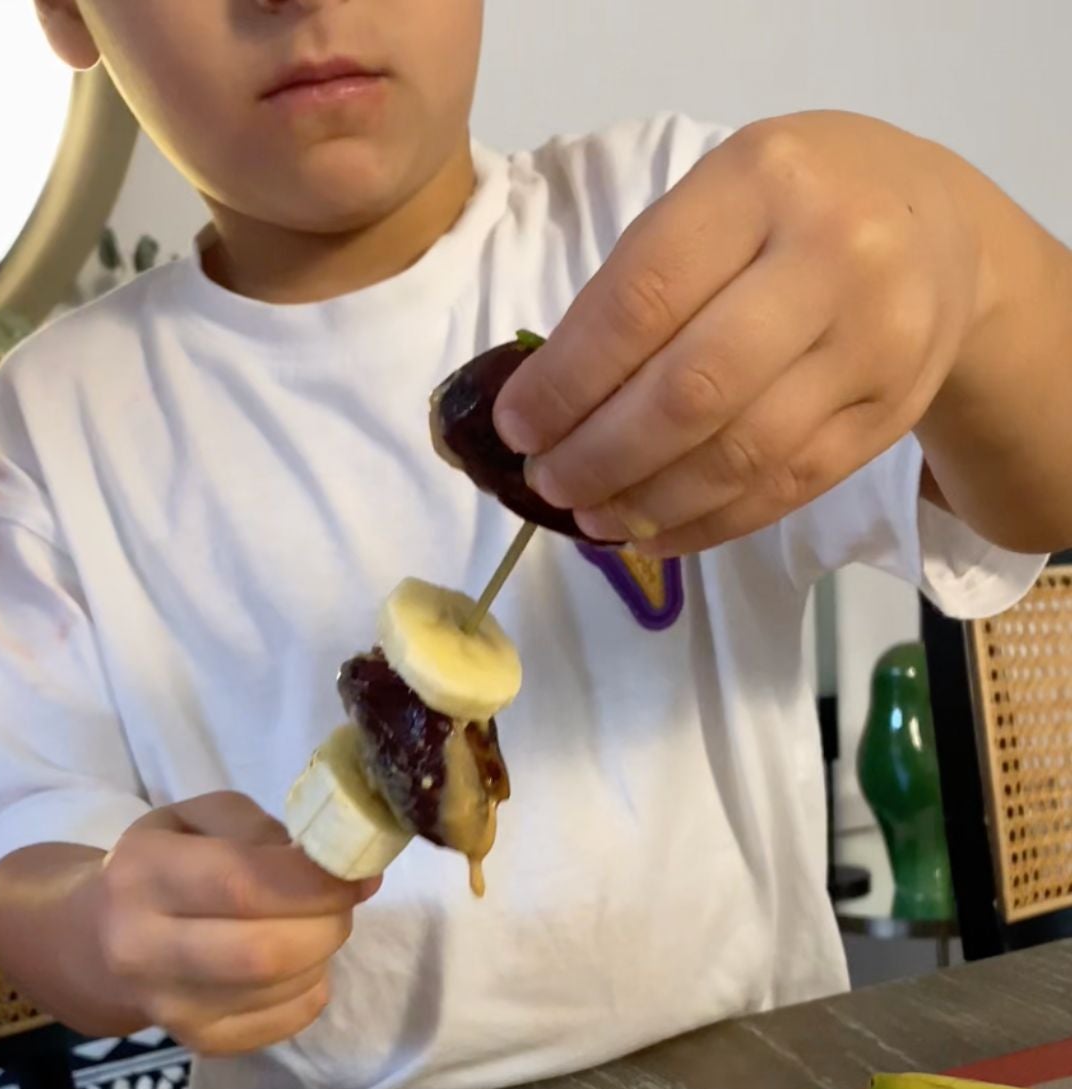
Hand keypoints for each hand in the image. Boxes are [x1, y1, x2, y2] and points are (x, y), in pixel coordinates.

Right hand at [97, 793, 376, 1054]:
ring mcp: (172, 1008)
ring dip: (322, 950)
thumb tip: (333, 865)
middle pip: (266, 952)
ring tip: (310, 923)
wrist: (103, 940)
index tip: (357, 869)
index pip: (242, 884)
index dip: (316, 881)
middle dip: (328, 921)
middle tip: (341, 900)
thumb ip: (261, 828)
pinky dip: (313, 985)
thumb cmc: (165, 864)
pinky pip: (292, 1018)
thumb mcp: (197, 818)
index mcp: (142, 876)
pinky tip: (294, 961)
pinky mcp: (203, 1043)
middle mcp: (144, 950)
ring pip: (285, 986)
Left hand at [495, 113, 988, 554]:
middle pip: (691, 392)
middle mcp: (830, 262)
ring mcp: (870, 348)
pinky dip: (705, 523)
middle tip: (545, 482)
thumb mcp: (725, 194)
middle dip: (599, 454)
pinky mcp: (886, 419)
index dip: (568, 379)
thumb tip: (549, 398)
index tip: (516, 425)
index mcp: (763, 184)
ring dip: (646, 502)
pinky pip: (782, 490)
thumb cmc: (799, 208)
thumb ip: (649, 276)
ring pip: (737, 456)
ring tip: (588, 515)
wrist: (942, 234)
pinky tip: (651, 533)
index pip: (643, 300)